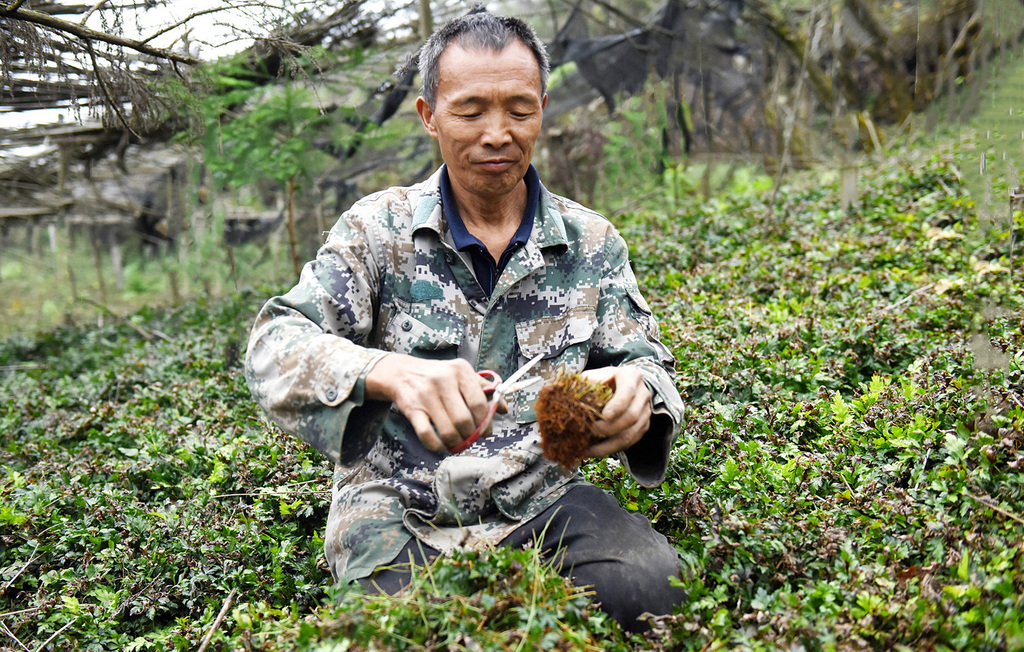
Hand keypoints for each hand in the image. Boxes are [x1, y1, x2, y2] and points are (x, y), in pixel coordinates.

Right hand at [364, 354, 499, 452]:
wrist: (403, 373)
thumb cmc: (439, 376)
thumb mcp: (462, 375)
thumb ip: (485, 390)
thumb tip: (504, 409)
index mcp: (460, 370)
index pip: (479, 402)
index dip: (485, 421)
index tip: (485, 429)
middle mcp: (443, 380)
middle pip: (464, 420)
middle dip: (470, 435)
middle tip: (470, 438)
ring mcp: (426, 395)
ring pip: (448, 431)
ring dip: (456, 443)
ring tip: (458, 442)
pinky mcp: (412, 410)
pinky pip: (427, 436)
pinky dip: (437, 446)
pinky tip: (442, 446)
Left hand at [579, 366, 651, 458]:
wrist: (622, 384)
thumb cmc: (605, 379)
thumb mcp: (596, 374)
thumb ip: (588, 382)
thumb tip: (576, 396)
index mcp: (631, 376)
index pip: (628, 392)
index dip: (617, 406)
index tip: (604, 416)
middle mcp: (642, 394)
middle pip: (631, 416)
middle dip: (609, 428)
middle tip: (590, 431)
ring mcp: (645, 411)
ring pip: (631, 434)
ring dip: (609, 445)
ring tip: (588, 450)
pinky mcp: (643, 426)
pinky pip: (629, 442)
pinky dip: (611, 449)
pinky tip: (594, 452)